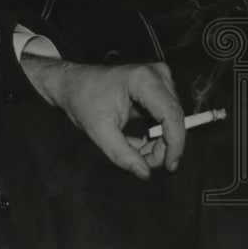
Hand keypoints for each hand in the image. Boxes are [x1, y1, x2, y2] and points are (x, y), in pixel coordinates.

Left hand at [20, 56, 185, 179]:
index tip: (169, 166)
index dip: (175, 144)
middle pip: (174, 119)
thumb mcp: (98, 130)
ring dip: (159, 142)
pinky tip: (139, 144)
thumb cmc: (82, 100)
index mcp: (143, 79)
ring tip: (137, 152)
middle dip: (163, 146)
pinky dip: (156, 135)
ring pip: (172, 120)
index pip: (171, 115)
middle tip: (145, 163)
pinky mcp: (158, 88)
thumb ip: (122, 154)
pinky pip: (166, 117)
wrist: (72, 84)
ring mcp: (160, 79)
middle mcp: (157, 75)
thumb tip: (145, 173)